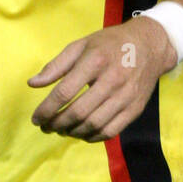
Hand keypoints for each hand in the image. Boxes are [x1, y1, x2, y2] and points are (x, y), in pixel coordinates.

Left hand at [28, 16, 177, 141]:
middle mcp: (112, 80)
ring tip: (61, 130)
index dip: (46, 109)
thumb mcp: (81, 45)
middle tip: (46, 127)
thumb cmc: (110, 44)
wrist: (150, 45)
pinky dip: (92, 137)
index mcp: (95, 61)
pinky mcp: (135, 109)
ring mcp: (126, 96)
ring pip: (94, 125)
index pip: (65, 92)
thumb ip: (56, 65)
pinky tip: (81, 133)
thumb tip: (33, 84)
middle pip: (78, 112)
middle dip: (57, 124)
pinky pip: (111, 131)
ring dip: (72, 132)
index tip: (36, 119)